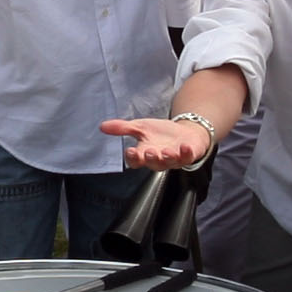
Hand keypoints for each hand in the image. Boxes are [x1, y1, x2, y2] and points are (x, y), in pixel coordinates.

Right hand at [100, 114, 219, 171]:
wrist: (185, 132)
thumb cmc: (161, 133)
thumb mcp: (140, 127)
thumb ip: (122, 128)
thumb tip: (102, 126)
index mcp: (145, 154)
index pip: (136, 161)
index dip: (133, 158)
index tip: (130, 151)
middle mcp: (160, 160)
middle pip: (153, 164)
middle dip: (151, 159)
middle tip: (148, 152)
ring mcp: (175, 159)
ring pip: (170, 163)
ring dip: (167, 157)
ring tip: (164, 151)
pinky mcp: (189, 155)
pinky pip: (188, 157)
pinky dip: (186, 153)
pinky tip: (184, 147)